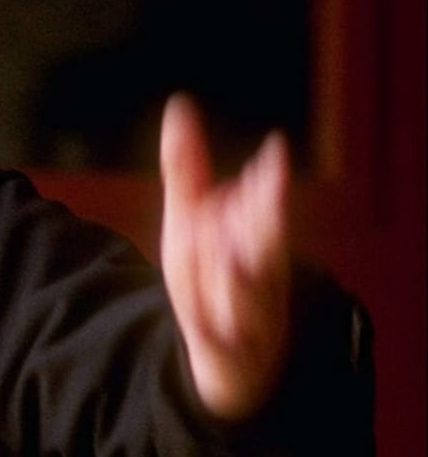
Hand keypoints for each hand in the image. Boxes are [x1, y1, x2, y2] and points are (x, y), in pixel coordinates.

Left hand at [159, 94, 290, 418]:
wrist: (226, 352)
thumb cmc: (211, 271)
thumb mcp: (189, 215)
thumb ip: (186, 167)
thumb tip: (180, 104)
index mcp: (252, 236)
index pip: (265, 205)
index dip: (271, 182)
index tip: (275, 151)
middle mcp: (258, 272)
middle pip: (264, 246)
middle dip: (266, 223)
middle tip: (261, 194)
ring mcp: (247, 314)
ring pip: (244, 294)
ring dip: (237, 280)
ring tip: (230, 258)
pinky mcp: (226, 349)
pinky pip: (220, 341)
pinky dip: (215, 334)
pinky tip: (204, 325)